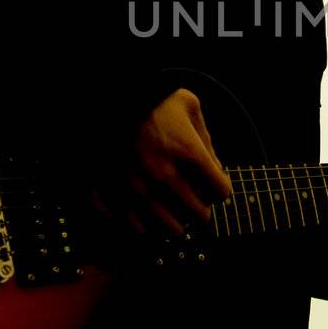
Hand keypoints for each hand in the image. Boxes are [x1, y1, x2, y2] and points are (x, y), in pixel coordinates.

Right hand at [109, 89, 233, 235]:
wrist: (106, 100)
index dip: (221, 188)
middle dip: (203, 209)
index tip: (215, 183)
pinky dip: (147, 224)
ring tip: (177, 215)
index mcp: (187, 152)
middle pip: (200, 215)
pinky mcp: (114, 195)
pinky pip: (137, 227)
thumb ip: (206, 138)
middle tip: (198, 202)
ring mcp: (138, 188)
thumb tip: (215, 167)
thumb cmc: (151, 100)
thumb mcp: (188, 105)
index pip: (221, 191)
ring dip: (178, 223)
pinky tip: (149, 213)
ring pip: (170, 229)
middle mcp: (164, 174)